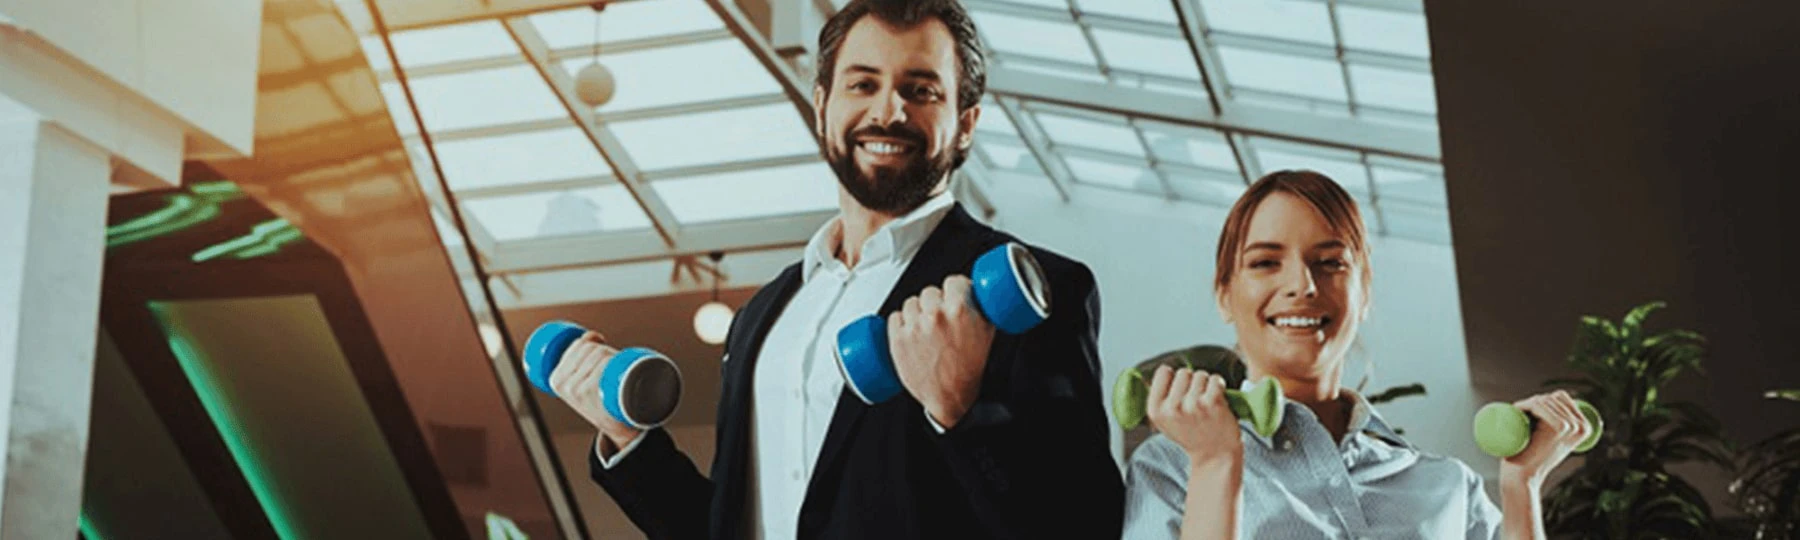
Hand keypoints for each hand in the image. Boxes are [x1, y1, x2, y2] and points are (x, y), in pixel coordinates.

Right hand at [548, 331, 641, 451]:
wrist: (616, 425)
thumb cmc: (599, 398)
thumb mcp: (581, 381)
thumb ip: (580, 360)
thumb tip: (591, 335)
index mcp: (555, 379)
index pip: (577, 345)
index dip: (592, 341)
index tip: (600, 348)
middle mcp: (564, 384)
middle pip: (589, 348)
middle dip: (604, 348)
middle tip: (612, 362)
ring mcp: (578, 389)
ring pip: (600, 354)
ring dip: (614, 354)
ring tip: (617, 368)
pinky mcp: (594, 393)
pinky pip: (603, 365)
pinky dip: (612, 360)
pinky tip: (615, 366)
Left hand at [890, 275, 994, 428]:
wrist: (950, 396)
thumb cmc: (969, 368)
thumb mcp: (987, 333)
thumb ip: (983, 308)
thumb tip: (977, 292)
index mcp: (959, 310)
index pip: (953, 281)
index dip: (954, 289)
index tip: (954, 296)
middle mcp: (934, 315)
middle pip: (930, 291)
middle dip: (936, 302)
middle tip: (941, 319)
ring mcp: (914, 327)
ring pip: (911, 302)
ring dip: (917, 312)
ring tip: (927, 329)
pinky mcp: (897, 339)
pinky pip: (895, 317)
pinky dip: (901, 323)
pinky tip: (912, 333)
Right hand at [1146, 366, 1242, 466]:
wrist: (1215, 455)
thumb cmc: (1191, 435)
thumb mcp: (1165, 421)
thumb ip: (1159, 398)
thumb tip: (1156, 372)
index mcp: (1156, 410)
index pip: (1163, 372)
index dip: (1174, 379)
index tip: (1180, 390)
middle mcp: (1171, 407)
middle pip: (1183, 372)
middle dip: (1192, 382)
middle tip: (1196, 400)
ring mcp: (1192, 405)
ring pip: (1200, 374)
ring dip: (1206, 385)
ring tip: (1207, 403)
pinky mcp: (1212, 402)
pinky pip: (1215, 380)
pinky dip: (1219, 386)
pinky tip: (1218, 400)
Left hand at [1499, 390, 1589, 486]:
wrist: (1525, 477)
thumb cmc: (1534, 457)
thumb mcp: (1552, 441)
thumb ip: (1560, 426)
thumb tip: (1558, 402)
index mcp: (1585, 427)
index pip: (1561, 397)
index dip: (1541, 400)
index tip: (1527, 411)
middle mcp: (1582, 425)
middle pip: (1551, 398)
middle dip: (1532, 401)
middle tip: (1518, 414)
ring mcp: (1572, 426)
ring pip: (1543, 401)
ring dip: (1525, 404)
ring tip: (1516, 414)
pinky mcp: (1560, 427)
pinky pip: (1539, 405)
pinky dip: (1525, 405)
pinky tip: (1517, 410)